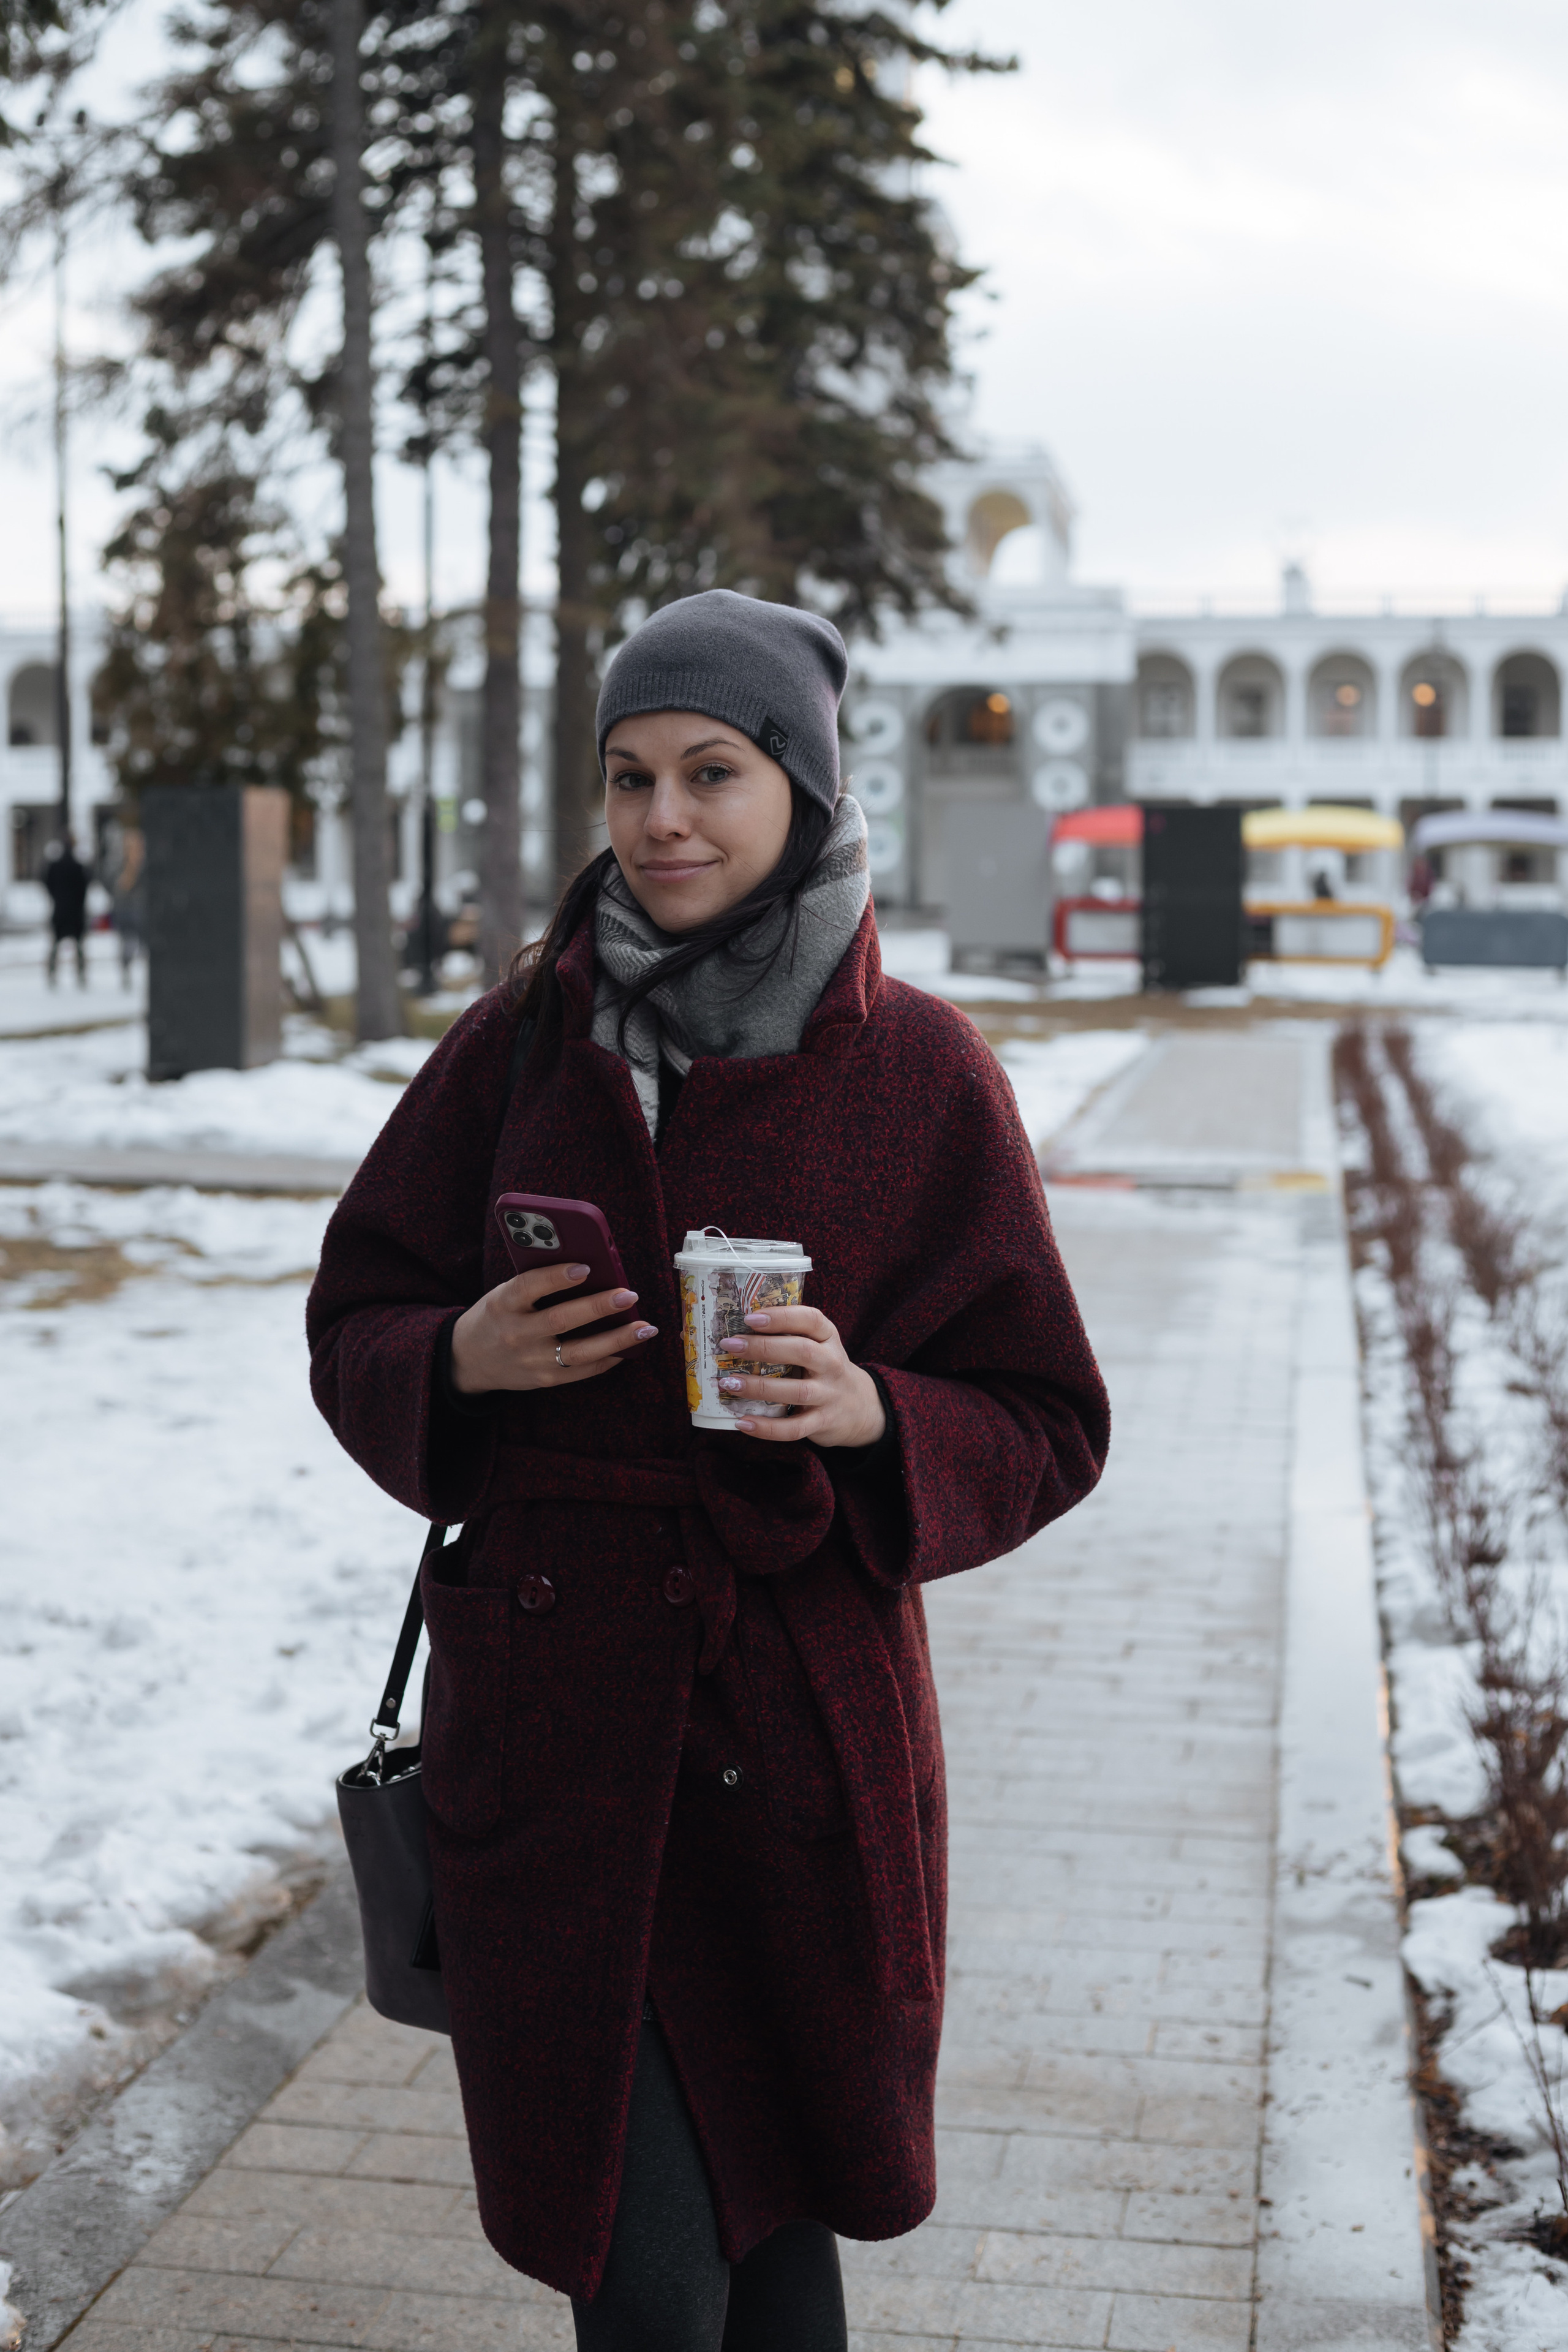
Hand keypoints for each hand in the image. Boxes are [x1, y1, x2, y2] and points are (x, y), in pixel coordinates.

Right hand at [450, 1263, 657, 1393]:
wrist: (468, 1359)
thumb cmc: (496, 1316)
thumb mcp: (503, 1293)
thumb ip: (536, 1282)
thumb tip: (586, 1267)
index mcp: (502, 1304)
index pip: (528, 1287)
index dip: (556, 1277)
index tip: (585, 1267)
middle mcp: (516, 1334)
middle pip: (561, 1320)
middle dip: (598, 1307)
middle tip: (629, 1295)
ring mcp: (531, 1361)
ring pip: (579, 1352)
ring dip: (616, 1339)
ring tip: (645, 1327)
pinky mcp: (544, 1380)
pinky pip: (582, 1371)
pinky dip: (608, 1358)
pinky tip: (629, 1347)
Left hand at [716, 1307, 885, 1447]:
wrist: (862, 1408)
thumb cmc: (825, 1370)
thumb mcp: (820, 1346)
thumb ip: (791, 1336)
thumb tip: (739, 1331)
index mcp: (829, 1338)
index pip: (811, 1320)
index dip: (782, 1317)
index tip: (751, 1317)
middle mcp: (832, 1364)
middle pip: (801, 1351)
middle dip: (762, 1347)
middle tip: (730, 1346)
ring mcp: (829, 1395)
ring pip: (795, 1391)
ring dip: (759, 1387)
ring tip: (729, 1384)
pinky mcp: (823, 1422)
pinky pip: (794, 1428)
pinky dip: (767, 1428)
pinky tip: (743, 1422)